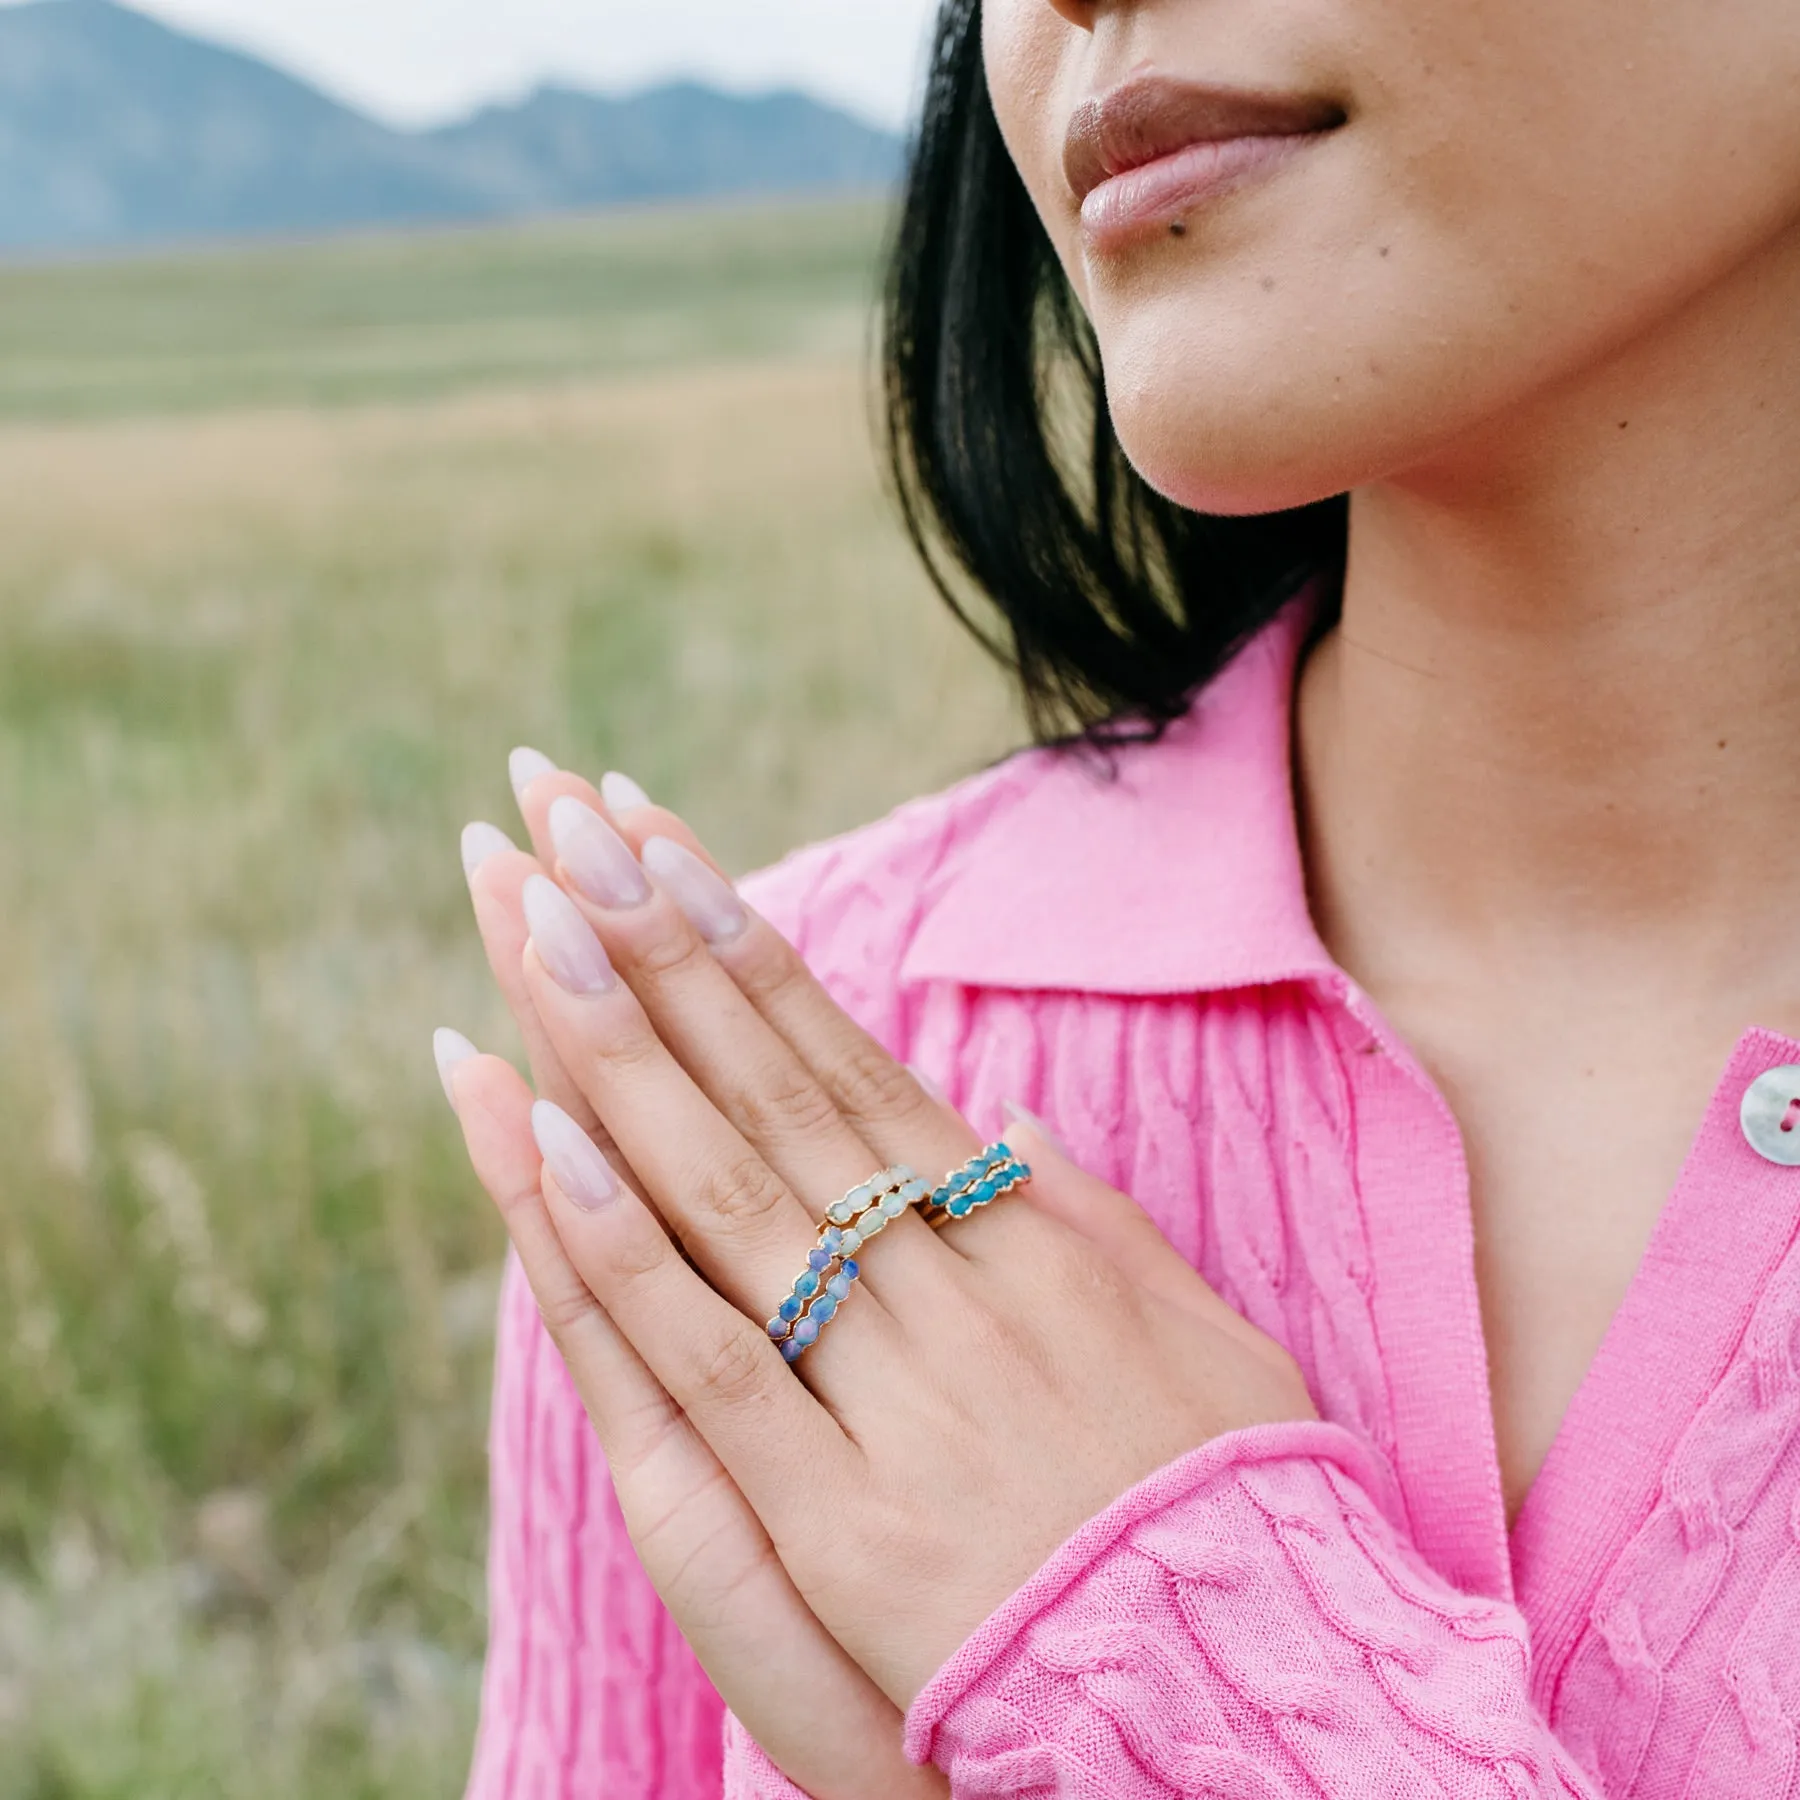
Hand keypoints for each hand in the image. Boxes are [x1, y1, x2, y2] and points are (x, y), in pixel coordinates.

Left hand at [445, 763, 1314, 1771]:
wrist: (1271, 1688)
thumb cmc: (1238, 1509)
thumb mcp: (1195, 1335)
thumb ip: (1090, 1217)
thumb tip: (1004, 1118)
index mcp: (1031, 1241)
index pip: (857, 1066)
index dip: (752, 956)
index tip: (669, 855)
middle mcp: (955, 1287)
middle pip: (779, 1093)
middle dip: (669, 951)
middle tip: (575, 828)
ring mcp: (896, 1393)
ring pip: (734, 1192)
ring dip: (628, 1049)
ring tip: (537, 921)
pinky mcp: (844, 1521)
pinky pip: (714, 1361)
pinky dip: (626, 1245)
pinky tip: (548, 1136)